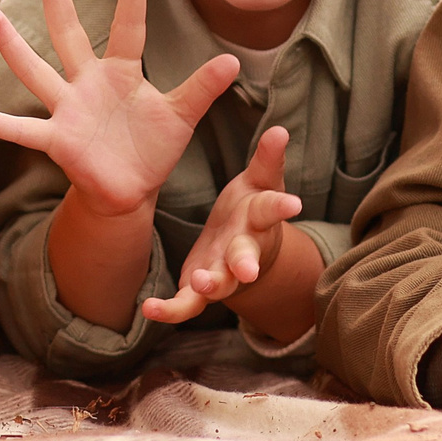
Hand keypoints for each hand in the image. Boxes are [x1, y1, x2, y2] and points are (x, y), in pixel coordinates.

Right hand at [0, 0, 239, 218]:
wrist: (129, 191)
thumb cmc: (152, 148)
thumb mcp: (182, 116)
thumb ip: (202, 88)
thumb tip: (234, 60)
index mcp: (121, 73)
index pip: (129, 30)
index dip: (132, 2)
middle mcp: (88, 84)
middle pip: (69, 34)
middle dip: (58, 0)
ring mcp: (67, 110)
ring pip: (36, 71)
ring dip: (13, 46)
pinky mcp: (57, 141)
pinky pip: (23, 131)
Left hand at [142, 126, 304, 324]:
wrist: (245, 253)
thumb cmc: (251, 209)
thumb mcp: (260, 182)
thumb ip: (267, 159)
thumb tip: (280, 130)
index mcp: (258, 219)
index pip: (271, 210)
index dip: (281, 206)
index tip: (293, 203)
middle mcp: (243, 250)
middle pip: (246, 258)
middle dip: (246, 264)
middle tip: (246, 270)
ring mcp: (223, 273)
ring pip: (220, 285)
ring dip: (211, 285)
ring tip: (200, 281)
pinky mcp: (200, 290)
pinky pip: (186, 305)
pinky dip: (169, 310)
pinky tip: (148, 308)